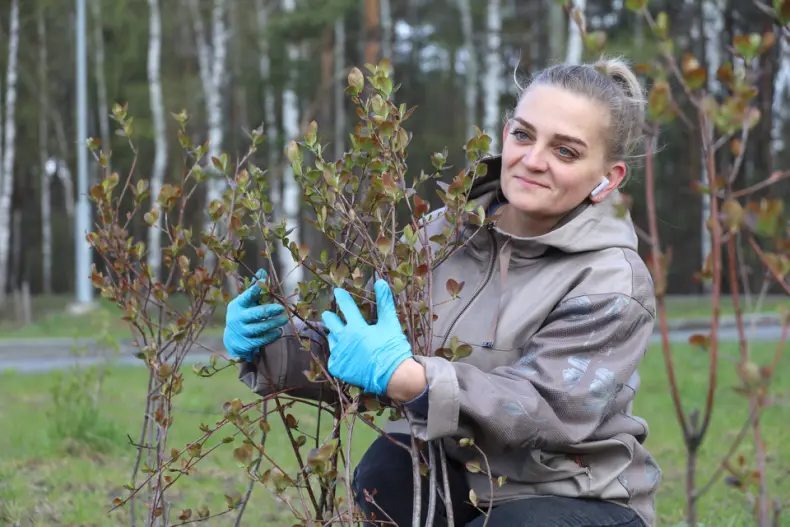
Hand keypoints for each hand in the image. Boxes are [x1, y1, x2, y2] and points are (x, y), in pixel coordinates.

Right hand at [223, 269, 288, 361]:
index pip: (247, 296)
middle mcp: (238, 318)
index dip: (254, 289)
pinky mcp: (247, 343)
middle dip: (268, 310)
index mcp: (238, 305)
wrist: (232, 338)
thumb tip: (262, 271)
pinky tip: (279, 331)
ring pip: (259, 328)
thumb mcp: (246, 302)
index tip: (262, 282)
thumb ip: (255, 289)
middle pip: (254, 314)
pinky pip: (261, 340)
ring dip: (273, 323)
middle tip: (281, 308)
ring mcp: (242, 331)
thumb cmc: (244, 314)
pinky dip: (271, 335)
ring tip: (284, 319)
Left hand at [321, 279, 412, 395]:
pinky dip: (338, 354)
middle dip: (330, 317)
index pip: (346, 308)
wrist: (393, 375)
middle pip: (331, 323)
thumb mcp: (390, 323)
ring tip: (338, 334)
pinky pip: (333, 358)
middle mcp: (344, 340)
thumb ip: (384, 302)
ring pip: (331, 340)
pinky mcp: (338, 368)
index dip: (342, 298)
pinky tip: (344, 353)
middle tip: (329, 315)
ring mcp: (340, 355)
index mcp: (356, 328)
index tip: (337, 292)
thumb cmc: (393, 348)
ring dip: (334, 335)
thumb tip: (380, 281)